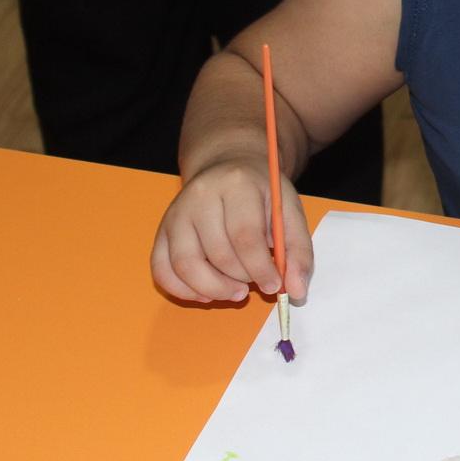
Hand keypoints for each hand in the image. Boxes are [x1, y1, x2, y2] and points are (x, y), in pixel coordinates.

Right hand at [150, 154, 313, 304]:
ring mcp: (176, 213)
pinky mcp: (162, 230)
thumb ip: (298, 250)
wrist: (228, 168)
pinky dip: (183, 290)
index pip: (244, 235)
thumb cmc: (261, 194)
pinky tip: (207, 293)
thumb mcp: (289, 211)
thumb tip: (296, 291)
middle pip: (217, 253)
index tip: (273, 285)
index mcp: (237, 185)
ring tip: (235, 292)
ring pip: (186, 265)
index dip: (260, 268)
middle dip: (240, 279)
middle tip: (255, 284)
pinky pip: (162, 269)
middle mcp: (200, 196)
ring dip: (213, 290)